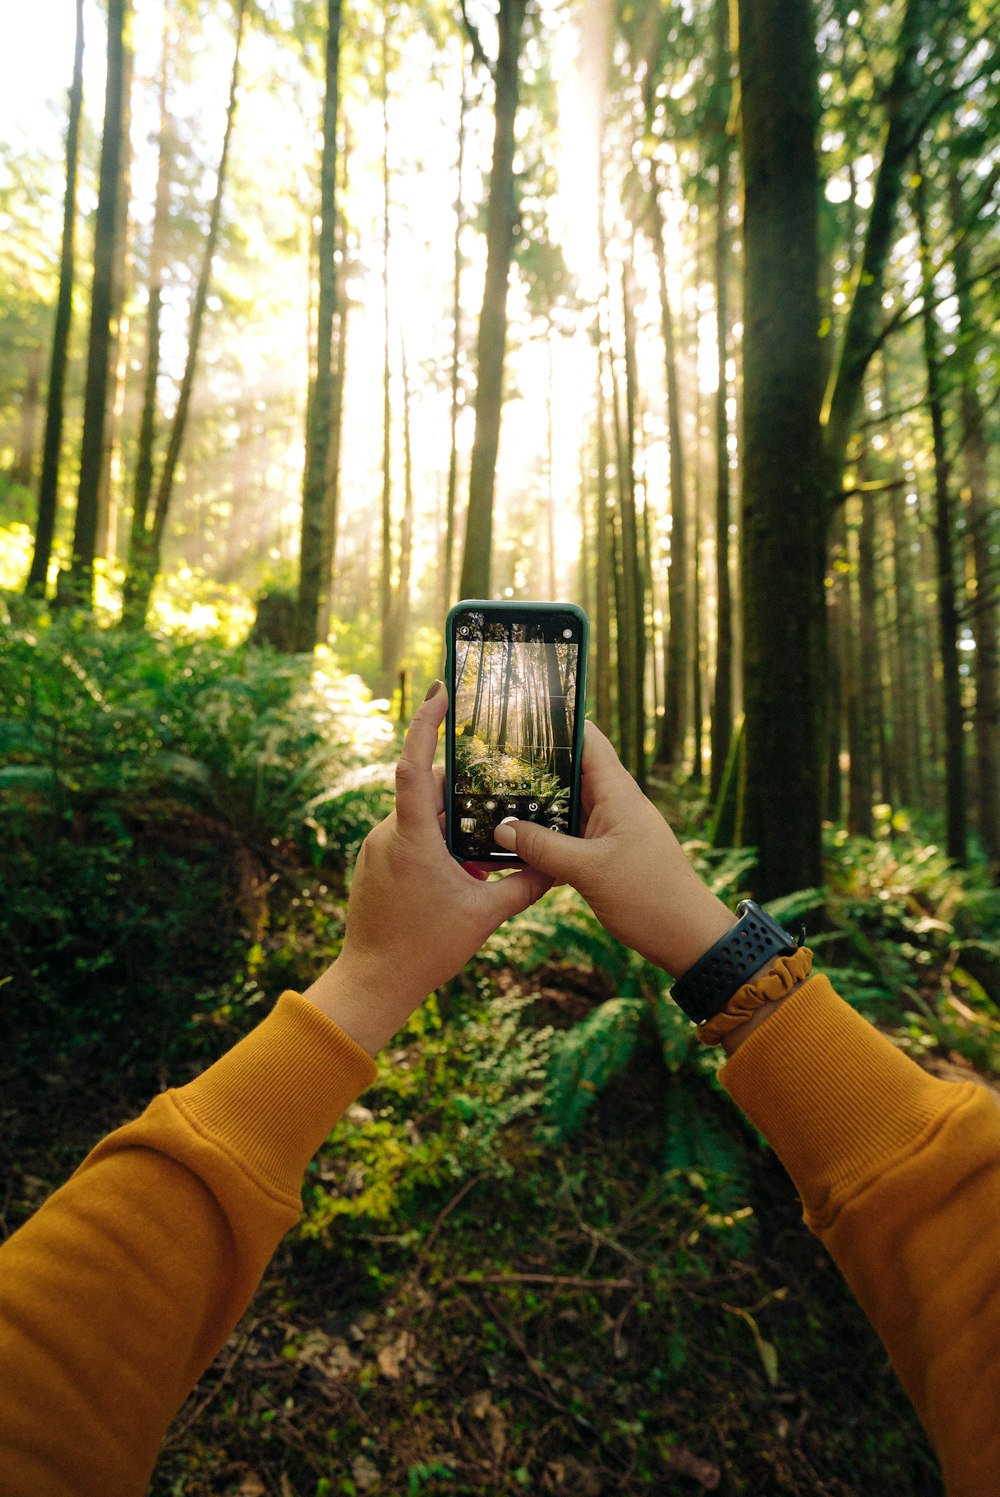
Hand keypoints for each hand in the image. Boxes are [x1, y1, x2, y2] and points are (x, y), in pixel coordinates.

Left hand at [303, 682, 551, 1054]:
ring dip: (454, 821)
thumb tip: (559, 866)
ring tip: (489, 835)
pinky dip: (438, 839)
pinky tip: (464, 865)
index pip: (415, 765)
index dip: (426, 723)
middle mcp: (388, 833)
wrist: (373, 983)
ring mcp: (377, 847)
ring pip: (420, 815)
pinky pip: (410, 836)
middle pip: (429, 790)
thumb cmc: (424, 949)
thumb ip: (524, 885)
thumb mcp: (485, 916)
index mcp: (412, 837)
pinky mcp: (375, 863)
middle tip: (501, 780)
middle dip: (465, 787)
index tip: (440, 690)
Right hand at [492, 721, 733, 976]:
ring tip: (493, 797)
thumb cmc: (650, 898)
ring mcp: (610, 829)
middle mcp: (615, 805)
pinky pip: (570, 835)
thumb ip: (543, 847)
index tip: (521, 715)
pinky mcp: (606, 854)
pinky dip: (546, 836)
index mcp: (619, 794)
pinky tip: (516, 842)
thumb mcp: (589, 871)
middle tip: (490, 761)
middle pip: (571, 772)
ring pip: (567, 806)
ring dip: (537, 805)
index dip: (559, 723)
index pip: (588, 741)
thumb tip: (501, 827)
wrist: (688, 939)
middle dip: (535, 767)